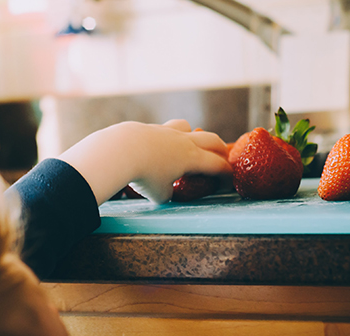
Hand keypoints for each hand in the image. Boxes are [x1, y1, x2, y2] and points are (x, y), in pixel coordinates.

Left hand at [58, 120, 231, 203]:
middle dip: (220, 149)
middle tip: (222, 157)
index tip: (228, 181)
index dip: (226, 174)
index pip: (217, 165)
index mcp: (192, 158)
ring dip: (193, 135)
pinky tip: (158, 146)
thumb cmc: (143, 175)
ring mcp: (166, 131)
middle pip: (211, 139)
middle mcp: (183, 141)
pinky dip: (167, 138)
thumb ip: (167, 193)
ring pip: (187, 127)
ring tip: (190, 144)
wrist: (121, 151)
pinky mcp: (149, 128)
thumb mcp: (159, 194)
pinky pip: (164, 130)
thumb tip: (165, 191)